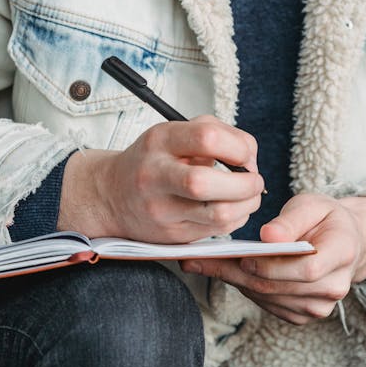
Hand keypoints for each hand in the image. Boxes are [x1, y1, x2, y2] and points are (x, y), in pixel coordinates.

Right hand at [57, 116, 264, 242]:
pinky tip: (233, 208)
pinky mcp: (172, 235)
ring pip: (217, 214)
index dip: (239, 147)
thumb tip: (249, 156)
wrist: (111, 196)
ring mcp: (161, 209)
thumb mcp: (174, 133)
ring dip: (247, 205)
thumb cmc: (152, 160)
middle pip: (206, 183)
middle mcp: (156, 175)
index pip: (207, 138)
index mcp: (160, 141)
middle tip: (254, 180)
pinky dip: (236, 219)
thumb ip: (214, 132)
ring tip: (249, 195)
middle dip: (244, 183)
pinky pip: (217, 231)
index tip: (246, 155)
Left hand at [179, 192, 365, 323]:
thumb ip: (292, 219)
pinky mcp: (303, 314)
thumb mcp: (312, 204)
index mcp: (343, 253)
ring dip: (233, 280)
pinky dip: (244, 288)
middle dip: (235, 272)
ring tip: (201, 263)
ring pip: (267, 297)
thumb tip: (269, 236)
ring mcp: (320, 305)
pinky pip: (267, 304)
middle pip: (279, 286)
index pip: (307, 269)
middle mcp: (335, 286)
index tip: (242, 255)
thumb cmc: (324, 217)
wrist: (343, 240)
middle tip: (196, 259)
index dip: (272, 265)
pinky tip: (225, 271)